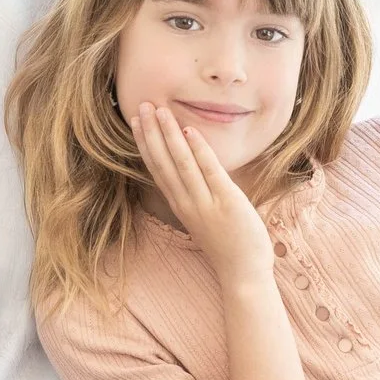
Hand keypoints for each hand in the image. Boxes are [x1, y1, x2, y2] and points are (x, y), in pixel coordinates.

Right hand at [131, 104, 271, 283]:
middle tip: (142, 106)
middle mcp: (186, 203)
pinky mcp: (226, 202)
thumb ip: (199, 195)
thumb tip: (198, 172)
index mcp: (180, 205)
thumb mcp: (206, 218)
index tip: (136, 121)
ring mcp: (204, 203)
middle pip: (162, 162)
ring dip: (168, 135)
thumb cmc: (229, 246)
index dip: (145, 143)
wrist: (243, 274)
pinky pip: (209, 172)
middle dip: (151, 133)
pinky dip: (198, 151)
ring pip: (180, 163)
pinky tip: (189, 131)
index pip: (157, 168)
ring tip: (160, 111)